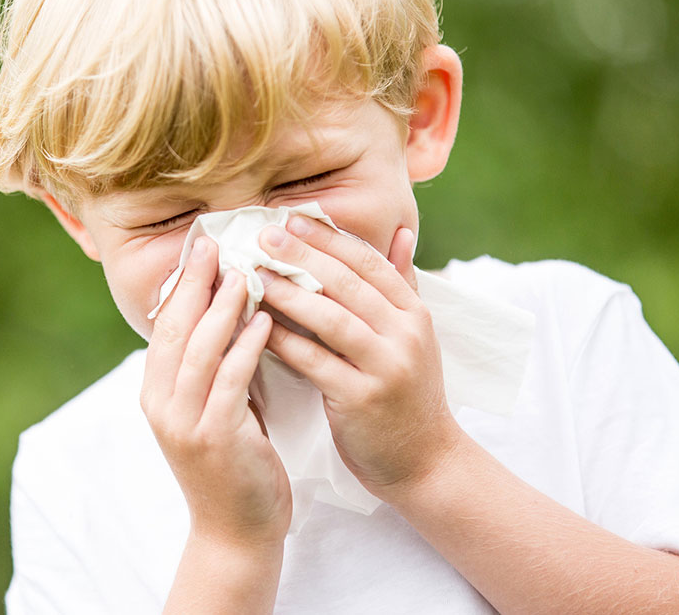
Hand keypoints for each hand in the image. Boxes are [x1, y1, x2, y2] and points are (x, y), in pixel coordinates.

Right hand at [141, 237, 290, 549]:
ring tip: (245, 272)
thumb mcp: (216, 409)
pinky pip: (229, 381)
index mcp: (156, 392)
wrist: (236, 532)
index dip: (182, 283)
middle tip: (216, 242)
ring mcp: (183, 423)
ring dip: (222, 307)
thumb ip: (215, 367)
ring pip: (198, 350)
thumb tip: (231, 314)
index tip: (202, 245)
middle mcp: (161, 404)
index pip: (164, 324)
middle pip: (174, 328)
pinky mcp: (213, 439)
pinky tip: (265, 321)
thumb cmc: (235, 465)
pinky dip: (245, 347)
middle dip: (195, 282)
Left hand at [256, 218, 461, 497]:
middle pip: (348, 283)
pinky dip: (285, 341)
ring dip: (289, 293)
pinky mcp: (363, 399)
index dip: (329, 237)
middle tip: (263, 235)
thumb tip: (399, 232)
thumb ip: (402, 283)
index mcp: (414, 312)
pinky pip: (316, 362)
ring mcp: (386, 367)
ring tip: (253, 275)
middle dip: (303, 255)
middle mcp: (405, 334)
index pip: (369, 262)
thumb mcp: (414, 336)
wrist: (425, 461)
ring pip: (331, 319)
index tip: (291, 217)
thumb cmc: (407, 394)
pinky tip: (256, 326)